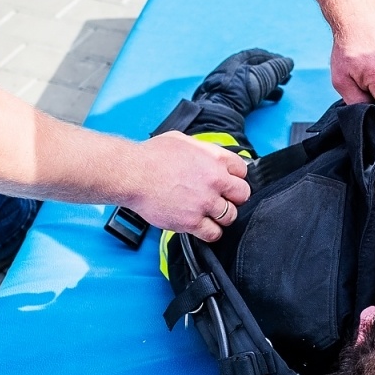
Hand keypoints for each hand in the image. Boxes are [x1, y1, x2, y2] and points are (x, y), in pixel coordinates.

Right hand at [127, 131, 249, 241]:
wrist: (132, 174)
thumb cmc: (151, 156)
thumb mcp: (183, 141)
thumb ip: (203, 150)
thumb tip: (210, 156)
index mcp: (215, 158)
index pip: (242, 171)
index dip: (235, 178)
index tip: (227, 183)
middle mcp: (214, 180)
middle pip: (242, 195)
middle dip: (233, 198)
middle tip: (221, 199)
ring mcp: (205, 202)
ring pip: (230, 216)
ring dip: (221, 216)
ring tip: (209, 213)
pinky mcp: (192, 222)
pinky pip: (213, 233)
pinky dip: (210, 232)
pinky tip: (202, 226)